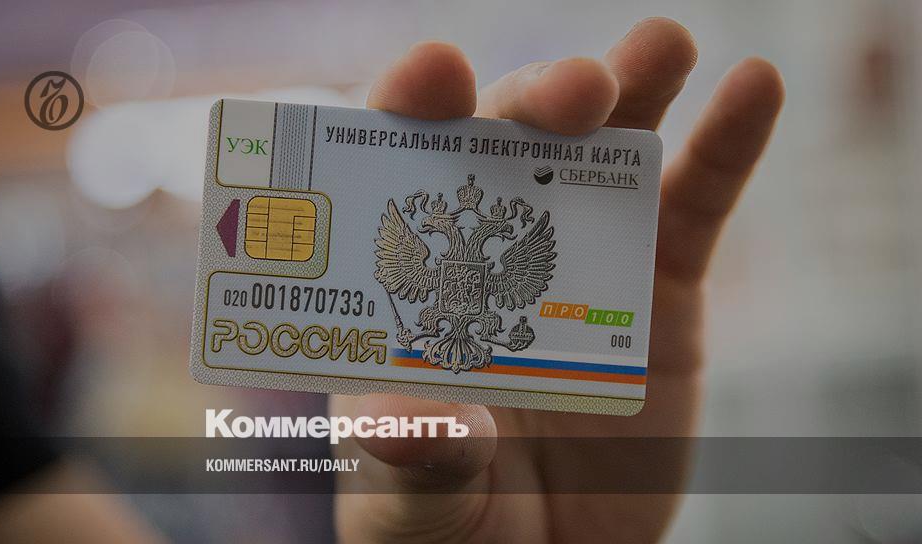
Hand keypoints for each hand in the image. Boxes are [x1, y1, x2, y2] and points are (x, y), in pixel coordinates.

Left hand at [331, 17, 782, 542]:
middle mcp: (493, 252)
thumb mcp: (414, 501)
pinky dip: (725, 144)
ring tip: (663, 45)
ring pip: (603, 153)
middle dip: (537, 101)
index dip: (412, 110)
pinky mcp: (660, 293)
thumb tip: (404, 421)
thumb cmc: (451, 527)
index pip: (396, 173)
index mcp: (415, 283)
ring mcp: (580, 262)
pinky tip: (754, 86)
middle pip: (505, 146)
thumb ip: (413, 457)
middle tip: (577, 92)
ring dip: (633, 89)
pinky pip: (695, 205)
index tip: (436, 75)